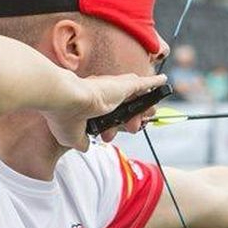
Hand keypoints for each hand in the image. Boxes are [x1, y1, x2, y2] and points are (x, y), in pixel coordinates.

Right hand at [44, 73, 167, 150]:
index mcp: (90, 106)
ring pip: (136, 98)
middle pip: (124, 109)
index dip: (114, 126)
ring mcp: (114, 88)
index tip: (111, 136)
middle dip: (131, 122)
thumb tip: (86, 145)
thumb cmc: (63, 115)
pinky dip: (154, 83)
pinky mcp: (124, 85)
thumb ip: (81, 141)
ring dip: (145, 108)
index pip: (108, 116)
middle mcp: (102, 95)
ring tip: (152, 114)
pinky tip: (164, 82)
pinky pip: (144, 84)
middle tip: (134, 130)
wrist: (63, 100)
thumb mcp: (72, 136)